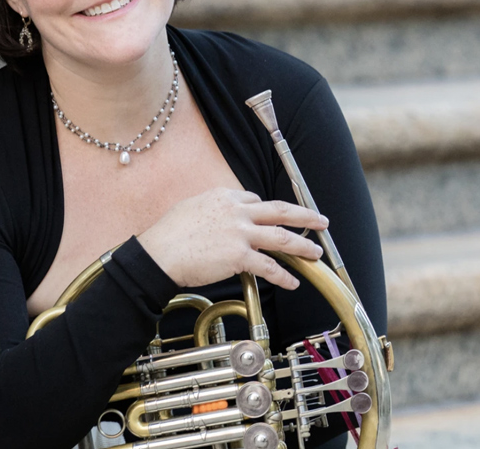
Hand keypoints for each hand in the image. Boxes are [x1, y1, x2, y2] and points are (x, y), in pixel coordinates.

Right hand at [138, 188, 327, 289]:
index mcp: (225, 197)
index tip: (276, 217)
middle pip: (280, 210)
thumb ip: (212, 209)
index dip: (266, 210)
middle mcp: (237, 212)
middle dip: (304, 216)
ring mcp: (240, 233)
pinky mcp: (239, 257)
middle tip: (321, 220)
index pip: (255, 199)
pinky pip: (269, 267)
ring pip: (281, 237)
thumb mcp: (191, 208)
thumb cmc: (168, 234)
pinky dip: (284, 276)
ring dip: (302, 245)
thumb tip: (219, 217)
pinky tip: (293, 282)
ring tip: (316, 253)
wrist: (158, 254)